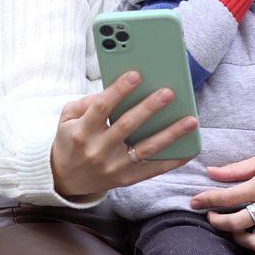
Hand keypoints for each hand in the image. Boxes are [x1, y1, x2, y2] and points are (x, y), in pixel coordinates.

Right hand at [50, 71, 198, 198]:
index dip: (118, 90)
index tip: (136, 74)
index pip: (101, 107)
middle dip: (149, 108)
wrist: (64, 179)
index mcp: (82, 132)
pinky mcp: (125, 179)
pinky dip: (172, 161)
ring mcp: (113, 167)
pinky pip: (152, 170)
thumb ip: (86, 102)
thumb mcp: (66, 119)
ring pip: (146, 149)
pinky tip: (189, 149)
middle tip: (168, 92)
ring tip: (190, 120)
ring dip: (170, 134)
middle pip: (127, 126)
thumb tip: (114, 90)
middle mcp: (97, 150)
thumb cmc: (70, 141)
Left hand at [187, 136, 254, 252]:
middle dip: (217, 222)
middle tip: (211, 217)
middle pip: (237, 223)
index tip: (194, 201)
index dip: (207, 200)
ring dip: (238, 238)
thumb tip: (210, 172)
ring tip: (233, 229)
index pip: (228, 198)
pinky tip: (254, 234)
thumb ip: (238, 168)